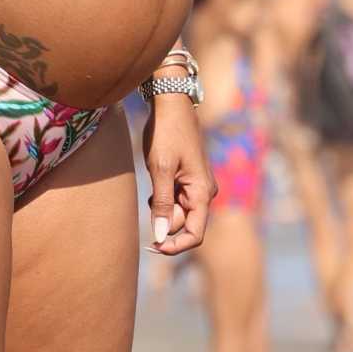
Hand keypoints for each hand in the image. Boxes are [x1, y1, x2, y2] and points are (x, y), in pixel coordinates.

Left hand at [142, 95, 214, 255]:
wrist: (171, 104)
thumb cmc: (166, 134)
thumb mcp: (160, 169)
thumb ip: (161, 204)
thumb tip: (160, 235)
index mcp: (203, 192)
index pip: (195, 234)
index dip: (175, 246)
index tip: (152, 247)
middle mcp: (204, 192)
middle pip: (184, 224)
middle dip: (164, 220)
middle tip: (148, 198)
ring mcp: (197, 186)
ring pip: (178, 212)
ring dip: (162, 208)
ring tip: (153, 184)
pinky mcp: (188, 179)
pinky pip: (175, 200)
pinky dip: (162, 199)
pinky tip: (155, 183)